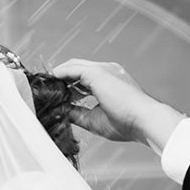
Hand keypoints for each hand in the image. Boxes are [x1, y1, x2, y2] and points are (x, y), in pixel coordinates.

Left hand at [52, 59, 184, 150]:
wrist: (143, 120)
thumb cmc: (126, 123)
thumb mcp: (94, 119)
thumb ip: (78, 113)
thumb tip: (62, 112)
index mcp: (111, 82)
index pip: (84, 78)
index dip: (69, 85)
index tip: (57, 94)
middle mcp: (108, 72)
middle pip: (78, 69)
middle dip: (61, 78)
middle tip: (48, 88)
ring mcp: (104, 69)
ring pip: (75, 66)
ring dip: (59, 74)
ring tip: (46, 85)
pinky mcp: (98, 72)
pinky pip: (73, 68)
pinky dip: (61, 73)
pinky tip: (52, 79)